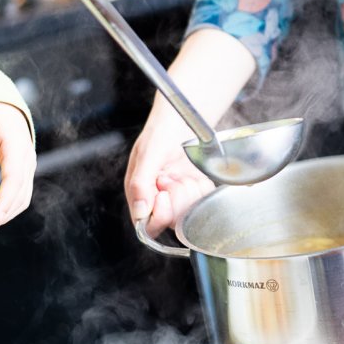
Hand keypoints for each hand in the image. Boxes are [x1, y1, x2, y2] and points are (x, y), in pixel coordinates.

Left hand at [0, 101, 35, 235]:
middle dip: (3, 214)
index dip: (5, 199)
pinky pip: (21, 195)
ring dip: (6, 215)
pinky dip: (9, 209)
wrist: (6, 108)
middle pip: (21, 193)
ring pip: (23, 198)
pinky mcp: (23, 173)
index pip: (14, 178)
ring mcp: (28, 167)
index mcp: (17, 146)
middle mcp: (28, 159)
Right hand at [125, 114, 213, 237]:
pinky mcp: (195, 190)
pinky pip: (203, 199)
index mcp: (139, 194)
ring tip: (182, 173)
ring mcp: (178, 196)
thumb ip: (140, 183)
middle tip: (172, 177)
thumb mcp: (147, 153)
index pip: (147, 224)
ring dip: (189, 190)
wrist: (182, 119)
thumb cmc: (160, 132)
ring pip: (189, 212)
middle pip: (171, 221)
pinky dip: (202, 186)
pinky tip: (194, 174)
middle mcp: (158, 198)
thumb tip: (141, 211)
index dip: (160, 214)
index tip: (165, 193)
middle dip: (177, 197)